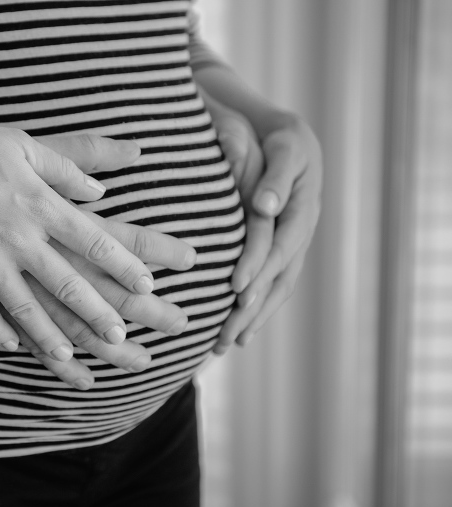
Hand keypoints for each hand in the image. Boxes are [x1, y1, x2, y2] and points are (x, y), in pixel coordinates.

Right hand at [0, 118, 158, 362]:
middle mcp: (19, 237)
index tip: (148, 285)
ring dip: (51, 335)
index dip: (123, 264)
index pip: (94, 238)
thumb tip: (101, 191)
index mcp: (40, 203)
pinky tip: (12, 347)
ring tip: (71, 355)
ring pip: (26, 308)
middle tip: (121, 336)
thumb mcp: (23, 143)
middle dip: (97, 312)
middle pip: (67, 281)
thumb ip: (67, 167)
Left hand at [212, 112, 321, 352]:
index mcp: (301, 212)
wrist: (296, 144)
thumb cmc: (285, 142)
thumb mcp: (286, 149)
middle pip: (278, 280)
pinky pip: (273, 288)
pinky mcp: (284, 254)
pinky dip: (256, 311)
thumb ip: (276, 176)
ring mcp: (295, 248)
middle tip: (224, 336)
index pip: (280, 247)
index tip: (236, 291)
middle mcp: (301, 236)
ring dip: (252, 320)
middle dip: (252, 310)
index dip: (260, 269)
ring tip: (225, 345)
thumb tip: (264, 207)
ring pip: (276, 290)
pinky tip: (238, 332)